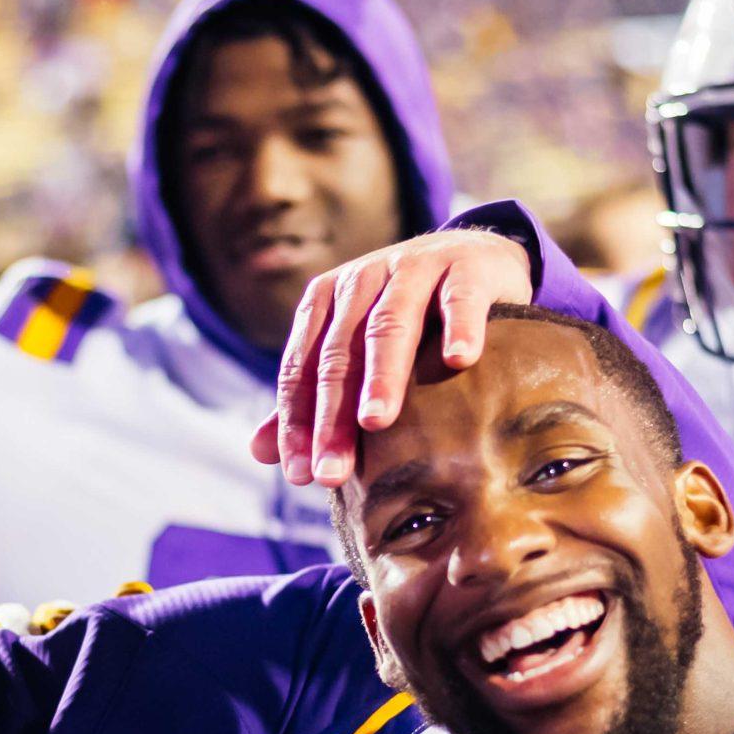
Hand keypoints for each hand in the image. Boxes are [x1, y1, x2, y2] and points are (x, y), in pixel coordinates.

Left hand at [253, 230, 534, 487]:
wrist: (475, 258)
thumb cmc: (410, 316)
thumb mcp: (356, 348)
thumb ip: (312, 397)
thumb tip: (257, 453)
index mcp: (328, 301)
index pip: (303, 368)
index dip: (297, 422)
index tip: (301, 475)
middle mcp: (363, 280)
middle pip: (340, 354)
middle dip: (332, 416)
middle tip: (332, 473)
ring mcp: (414, 268)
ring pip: (391, 324)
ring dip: (382, 374)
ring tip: (375, 420)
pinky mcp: (466, 266)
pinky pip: (460, 297)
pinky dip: (460, 326)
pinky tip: (460, 361)